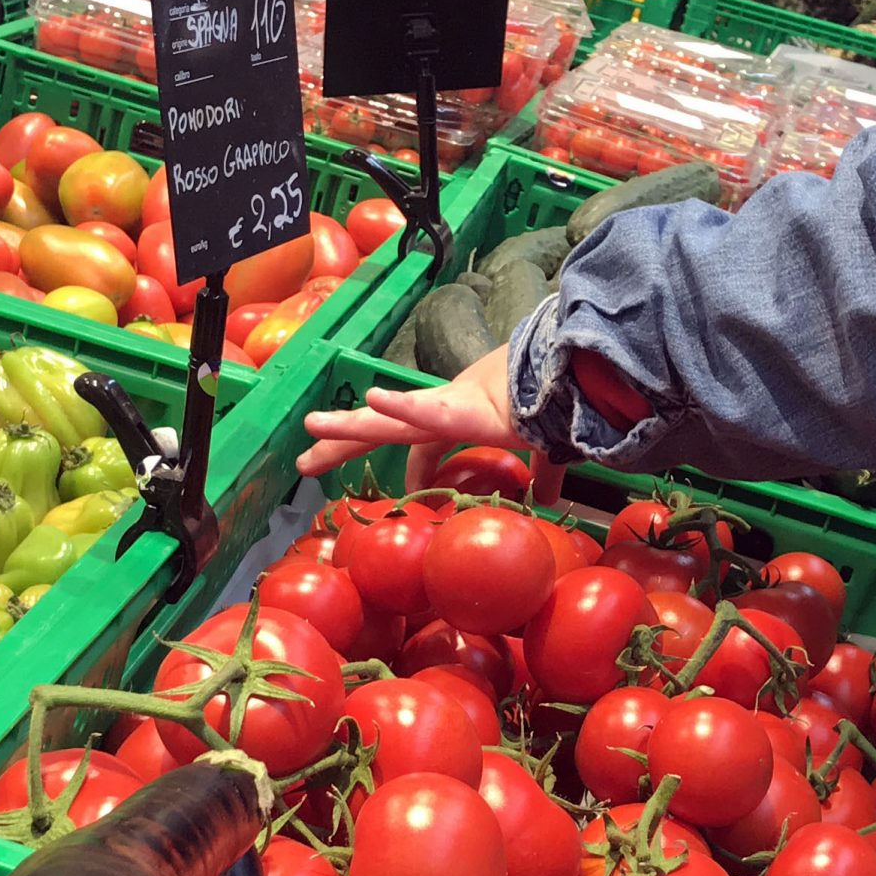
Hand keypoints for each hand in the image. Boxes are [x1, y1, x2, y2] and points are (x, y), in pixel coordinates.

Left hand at [298, 344, 565, 501]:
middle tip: (304, 463)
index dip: (414, 474)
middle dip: (343, 445)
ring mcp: (446, 406)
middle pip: (382, 430)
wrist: (571, 375)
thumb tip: (548, 499)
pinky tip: (372, 397)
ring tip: (310, 427)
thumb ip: (543, 473)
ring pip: (387, 420)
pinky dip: (400, 405)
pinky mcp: (461, 406)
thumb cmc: (554, 403)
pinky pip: (425, 409)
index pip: (422, 447)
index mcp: (459, 417)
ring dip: (348, 425)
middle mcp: (441, 409)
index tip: (406, 495)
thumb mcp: (544, 446)